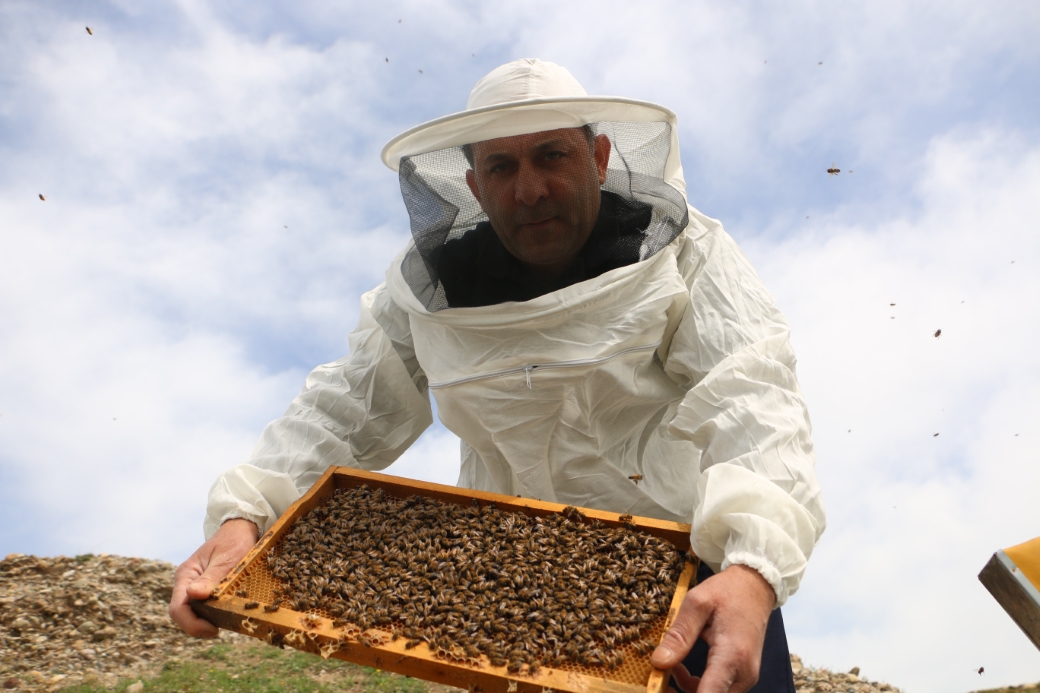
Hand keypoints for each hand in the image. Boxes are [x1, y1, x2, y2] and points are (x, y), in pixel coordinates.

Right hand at [169, 518, 258, 636]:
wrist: (242, 529)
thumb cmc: (235, 541)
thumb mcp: (226, 558)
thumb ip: (211, 577)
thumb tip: (193, 594)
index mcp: (186, 574)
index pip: (178, 608)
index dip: (191, 624)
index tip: (213, 629)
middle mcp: (186, 582)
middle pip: (182, 614)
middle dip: (197, 626)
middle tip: (219, 629)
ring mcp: (194, 586)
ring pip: (191, 613)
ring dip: (204, 622)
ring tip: (224, 622)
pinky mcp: (205, 589)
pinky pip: (202, 607)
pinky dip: (211, 615)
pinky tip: (225, 615)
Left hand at [651, 564, 775, 692]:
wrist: (755, 587)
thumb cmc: (727, 591)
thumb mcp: (697, 604)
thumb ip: (679, 635)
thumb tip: (658, 662)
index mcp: (732, 655)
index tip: (665, 688)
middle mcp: (743, 673)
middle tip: (661, 678)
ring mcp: (745, 677)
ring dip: (689, 690)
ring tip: (671, 669)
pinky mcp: (743, 676)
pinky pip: (718, 691)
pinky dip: (698, 686)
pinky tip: (683, 669)